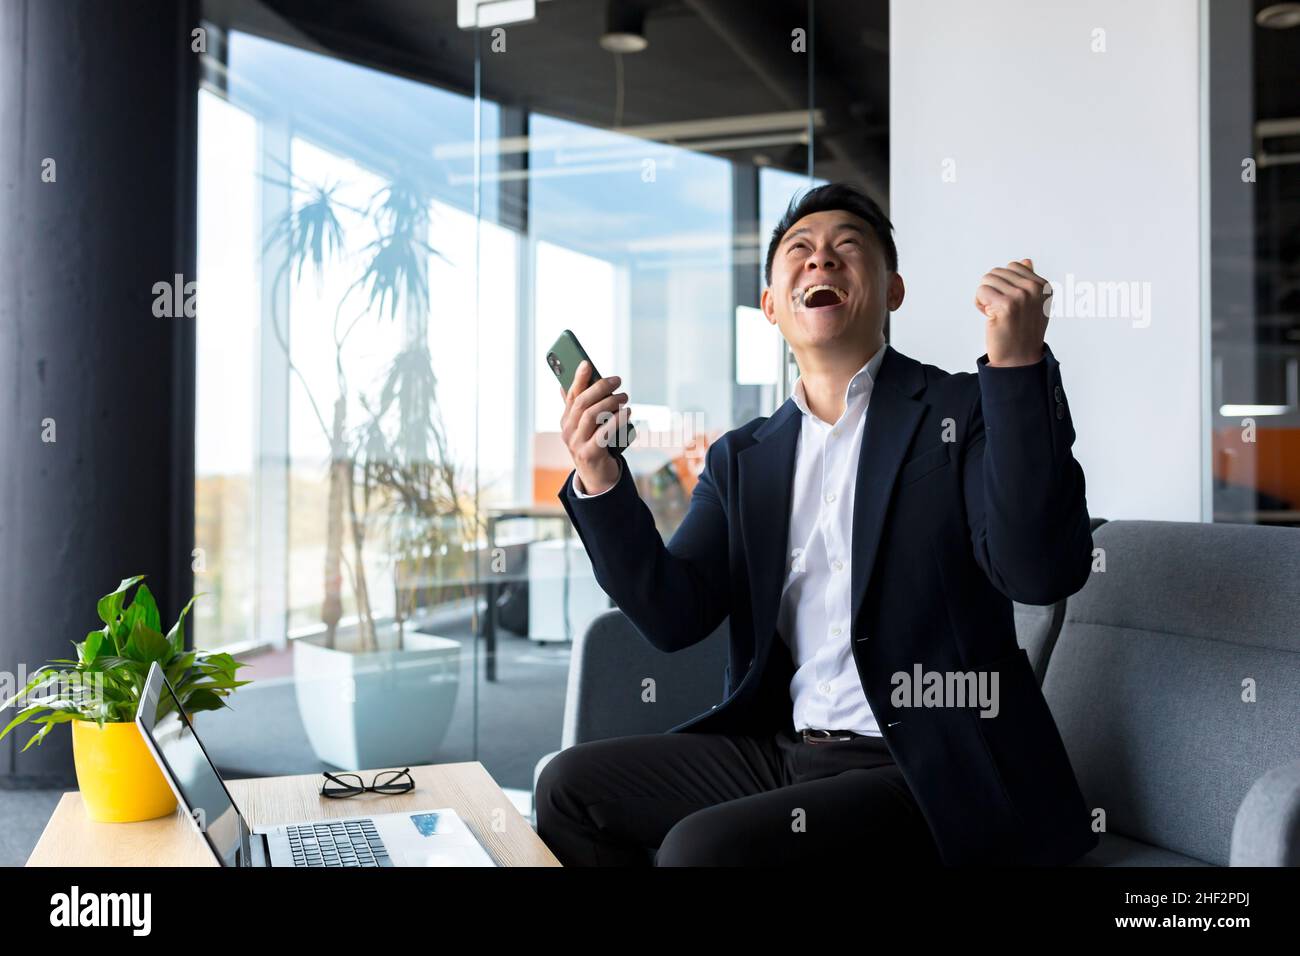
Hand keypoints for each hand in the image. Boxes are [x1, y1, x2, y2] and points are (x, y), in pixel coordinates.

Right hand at [559, 360, 629, 494]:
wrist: (597, 477)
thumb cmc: (595, 445)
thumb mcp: (585, 426)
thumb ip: (578, 407)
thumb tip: (565, 384)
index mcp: (566, 420)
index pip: (571, 395)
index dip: (579, 378)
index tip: (587, 363)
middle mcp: (568, 431)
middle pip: (582, 403)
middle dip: (600, 387)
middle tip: (617, 380)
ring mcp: (577, 443)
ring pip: (591, 415)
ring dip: (610, 402)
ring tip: (624, 396)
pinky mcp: (589, 454)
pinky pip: (603, 433)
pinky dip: (616, 420)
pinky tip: (627, 412)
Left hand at [974, 258, 1050, 366]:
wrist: (1019, 358)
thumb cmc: (1022, 331)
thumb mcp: (1034, 304)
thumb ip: (1029, 282)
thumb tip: (1025, 261)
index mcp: (1043, 286)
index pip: (1013, 266)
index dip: (1003, 284)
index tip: (1008, 302)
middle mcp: (1034, 288)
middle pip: (997, 272)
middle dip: (992, 289)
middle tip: (998, 309)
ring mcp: (1021, 296)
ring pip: (987, 279)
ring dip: (985, 296)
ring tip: (994, 312)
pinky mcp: (1006, 305)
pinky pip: (981, 291)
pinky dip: (979, 303)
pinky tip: (989, 316)